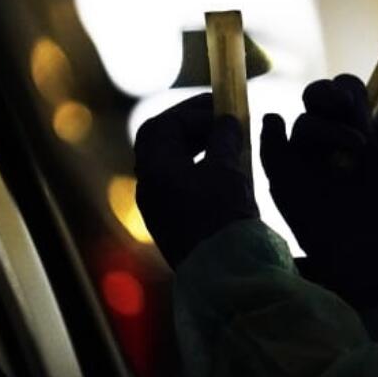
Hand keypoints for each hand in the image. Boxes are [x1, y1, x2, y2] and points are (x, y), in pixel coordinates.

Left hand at [134, 94, 258, 267]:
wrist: (223, 272)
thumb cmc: (223, 216)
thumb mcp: (228, 169)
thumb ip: (225, 139)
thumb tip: (226, 121)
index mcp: (155, 170)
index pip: (162, 125)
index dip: (188, 110)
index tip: (217, 105)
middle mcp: (149, 188)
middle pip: (161, 144)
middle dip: (190, 128)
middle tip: (220, 121)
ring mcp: (158, 208)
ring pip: (170, 165)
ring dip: (195, 148)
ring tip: (227, 144)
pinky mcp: (171, 224)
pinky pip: (178, 185)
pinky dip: (198, 169)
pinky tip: (223, 172)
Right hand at [261, 75, 377, 306]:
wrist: (376, 261)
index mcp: (363, 126)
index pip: (348, 90)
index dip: (347, 90)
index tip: (352, 101)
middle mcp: (332, 135)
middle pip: (317, 96)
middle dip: (324, 94)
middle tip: (340, 105)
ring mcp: (307, 156)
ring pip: (303, 124)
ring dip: (323, 129)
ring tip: (353, 152)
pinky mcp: (285, 179)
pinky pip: (271, 150)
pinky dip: (269, 136)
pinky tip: (275, 126)